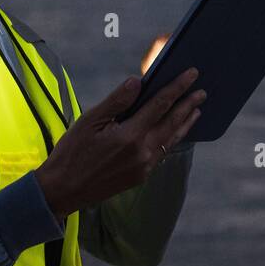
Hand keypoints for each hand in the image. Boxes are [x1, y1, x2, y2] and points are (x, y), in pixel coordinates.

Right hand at [34, 67, 204, 220]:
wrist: (62, 191)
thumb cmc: (72, 152)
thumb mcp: (89, 121)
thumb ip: (116, 101)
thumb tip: (138, 81)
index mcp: (130, 136)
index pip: (161, 104)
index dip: (178, 87)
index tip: (192, 74)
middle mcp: (142, 153)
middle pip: (172, 122)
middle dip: (189, 104)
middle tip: (202, 91)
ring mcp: (144, 167)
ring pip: (171, 140)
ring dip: (185, 123)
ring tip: (197, 110)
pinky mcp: (140, 176)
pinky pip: (163, 153)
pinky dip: (172, 139)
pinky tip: (175, 132)